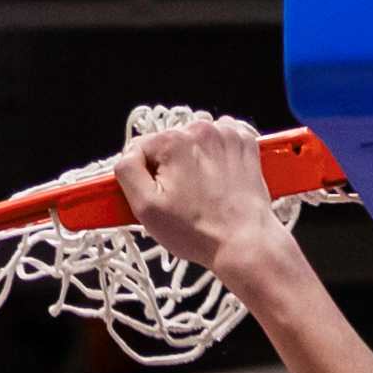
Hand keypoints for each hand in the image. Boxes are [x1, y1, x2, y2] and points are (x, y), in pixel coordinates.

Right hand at [118, 112, 303, 280]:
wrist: (244, 242)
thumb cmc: (198, 231)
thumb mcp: (146, 208)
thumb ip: (127, 171)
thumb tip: (127, 155)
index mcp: (173, 141)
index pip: (141, 148)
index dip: (144, 175)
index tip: (158, 194)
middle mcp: (200, 129)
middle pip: (170, 143)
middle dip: (171, 167)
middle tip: (182, 198)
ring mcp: (226, 134)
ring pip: (195, 141)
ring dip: (194, 159)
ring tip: (202, 190)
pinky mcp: (245, 142)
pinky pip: (221, 139)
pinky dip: (217, 154)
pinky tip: (219, 177)